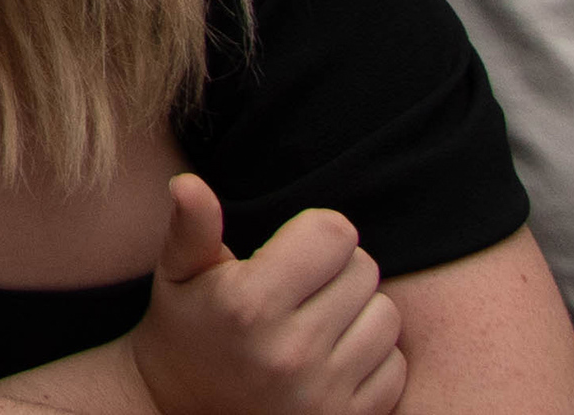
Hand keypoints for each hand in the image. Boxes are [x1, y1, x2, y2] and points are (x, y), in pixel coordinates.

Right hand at [129, 177, 402, 414]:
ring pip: (386, 316)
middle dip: (337, 267)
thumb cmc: (187, 329)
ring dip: (361, 310)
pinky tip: (336, 354)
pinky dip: (374, 355)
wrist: (186, 414)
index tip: (298, 244)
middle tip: (305, 283)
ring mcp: (323, 391)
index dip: (318, 229)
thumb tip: (187, 182)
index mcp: (248, 303)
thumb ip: (191, 226)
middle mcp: (291, 349)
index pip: (333, 233)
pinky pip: (396, 366)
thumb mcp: (178, 273)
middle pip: (363, 270)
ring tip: (322, 316)